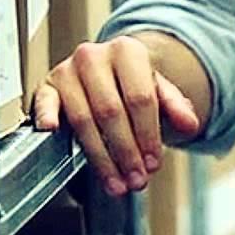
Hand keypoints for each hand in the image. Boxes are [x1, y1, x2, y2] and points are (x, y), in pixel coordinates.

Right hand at [34, 35, 201, 195]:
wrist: (111, 71)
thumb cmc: (137, 86)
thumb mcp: (162, 93)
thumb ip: (178, 107)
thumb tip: (190, 124)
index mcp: (127, 52)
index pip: (140, 98)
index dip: (148, 135)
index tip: (154, 163)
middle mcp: (93, 56)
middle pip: (111, 112)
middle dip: (126, 152)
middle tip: (137, 180)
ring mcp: (67, 70)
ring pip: (83, 118)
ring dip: (100, 156)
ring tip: (116, 182)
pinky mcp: (47, 84)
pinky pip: (44, 101)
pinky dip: (46, 114)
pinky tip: (52, 132)